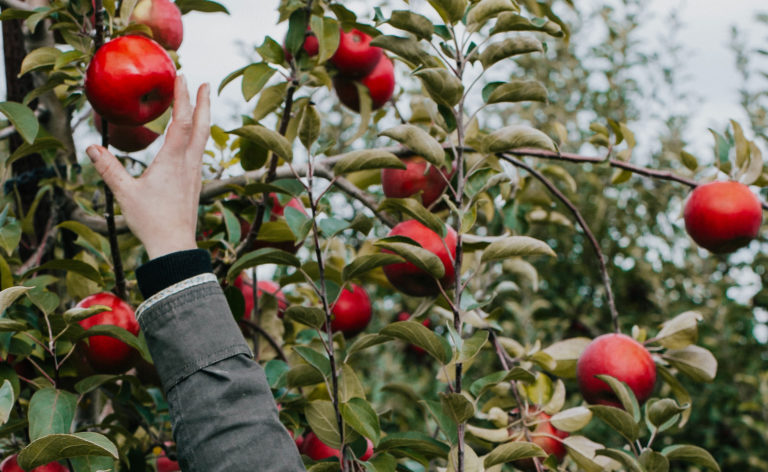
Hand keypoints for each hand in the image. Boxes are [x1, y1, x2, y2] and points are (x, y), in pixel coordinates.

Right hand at [87, 75, 210, 259]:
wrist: (174, 246)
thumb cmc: (151, 221)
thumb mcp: (125, 193)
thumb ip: (109, 169)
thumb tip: (91, 147)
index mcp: (174, 161)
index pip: (183, 121)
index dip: (184, 97)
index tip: (183, 76)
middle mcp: (189, 163)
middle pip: (201, 126)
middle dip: (203, 103)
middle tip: (206, 83)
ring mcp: (195, 173)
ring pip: (203, 138)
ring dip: (203, 117)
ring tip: (203, 103)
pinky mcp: (195, 182)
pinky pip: (199, 151)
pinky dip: (198, 136)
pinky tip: (194, 138)